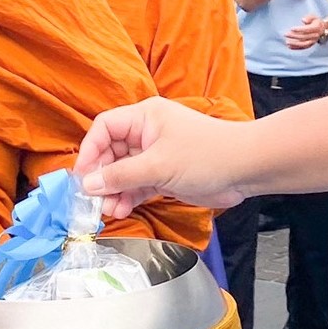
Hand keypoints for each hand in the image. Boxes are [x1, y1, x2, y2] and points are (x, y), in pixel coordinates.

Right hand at [77, 96, 256, 215]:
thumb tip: (88, 184)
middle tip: (93, 200)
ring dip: (113, 191)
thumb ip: (120, 176)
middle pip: (111, 153)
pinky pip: (138, 185)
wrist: (245, 170)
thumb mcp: (158, 165)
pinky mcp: (165, 175)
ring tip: (108, 210)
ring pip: (124, 172)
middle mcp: (147, 133)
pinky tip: (121, 210)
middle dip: (101, 177)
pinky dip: (128, 197)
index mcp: (145, 118)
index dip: (90, 151)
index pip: (105, 128)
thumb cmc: (205, 156)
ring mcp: (156, 155)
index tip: (82, 176)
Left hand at [282, 14, 327, 50]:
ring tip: (287, 41)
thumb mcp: (314, 17)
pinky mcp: (311, 44)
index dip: (299, 29)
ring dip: (295, 43)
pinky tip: (289, 46)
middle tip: (286, 34)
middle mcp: (315, 35)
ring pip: (304, 44)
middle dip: (294, 36)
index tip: (291, 28)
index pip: (307, 29)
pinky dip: (296, 47)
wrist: (323, 29)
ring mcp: (313, 41)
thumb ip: (309, 17)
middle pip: (304, 37)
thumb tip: (303, 20)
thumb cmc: (316, 21)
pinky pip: (303, 47)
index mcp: (317, 28)